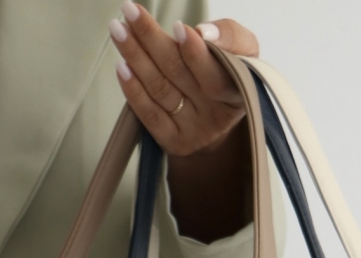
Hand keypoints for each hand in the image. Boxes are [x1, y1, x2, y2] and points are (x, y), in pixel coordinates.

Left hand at [108, 4, 258, 157]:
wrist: (223, 115)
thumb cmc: (230, 72)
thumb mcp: (242, 50)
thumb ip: (230, 36)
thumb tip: (203, 32)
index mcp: (236, 93)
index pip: (215, 76)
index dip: (196, 54)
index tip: (178, 27)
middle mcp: (214, 116)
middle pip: (178, 74)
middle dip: (151, 39)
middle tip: (129, 11)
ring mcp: (193, 131)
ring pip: (159, 90)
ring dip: (135, 57)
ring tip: (118, 30)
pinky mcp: (173, 141)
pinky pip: (149, 116)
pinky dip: (133, 91)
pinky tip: (121, 67)